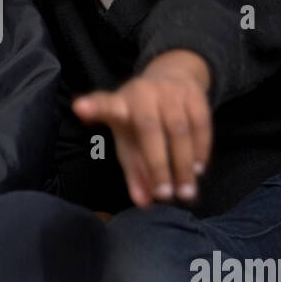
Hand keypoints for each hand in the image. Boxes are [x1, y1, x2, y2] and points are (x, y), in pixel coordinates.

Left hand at [72, 49, 212, 208]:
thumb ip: (135, 172)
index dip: (94, 107)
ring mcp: (169, 89)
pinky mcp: (193, 92)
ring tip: (186, 192)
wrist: (173, 78)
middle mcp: (143, 92)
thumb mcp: (131, 140)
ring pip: (179, 128)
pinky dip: (200, 149)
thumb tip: (144, 203)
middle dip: (157, 165)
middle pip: (148, 129)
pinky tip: (198, 169)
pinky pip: (200, 124)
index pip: (106, 105)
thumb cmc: (143, 118)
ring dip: (183, 163)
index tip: (80, 108)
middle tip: (164, 196)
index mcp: (120, 103)